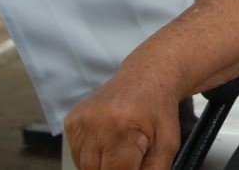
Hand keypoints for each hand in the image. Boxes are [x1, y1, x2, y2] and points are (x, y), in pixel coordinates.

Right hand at [64, 71, 180, 169]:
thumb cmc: (158, 109)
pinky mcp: (71, 121)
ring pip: (84, 166)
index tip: (135, 164)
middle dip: (115, 169)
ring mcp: (79, 121)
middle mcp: (95, 123)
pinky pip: (78, 152)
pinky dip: (93, 153)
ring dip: (102, 163)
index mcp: (120, 128)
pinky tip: (109, 138)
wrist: (147, 77)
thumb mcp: (167, 145)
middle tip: (131, 154)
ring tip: (121, 145)